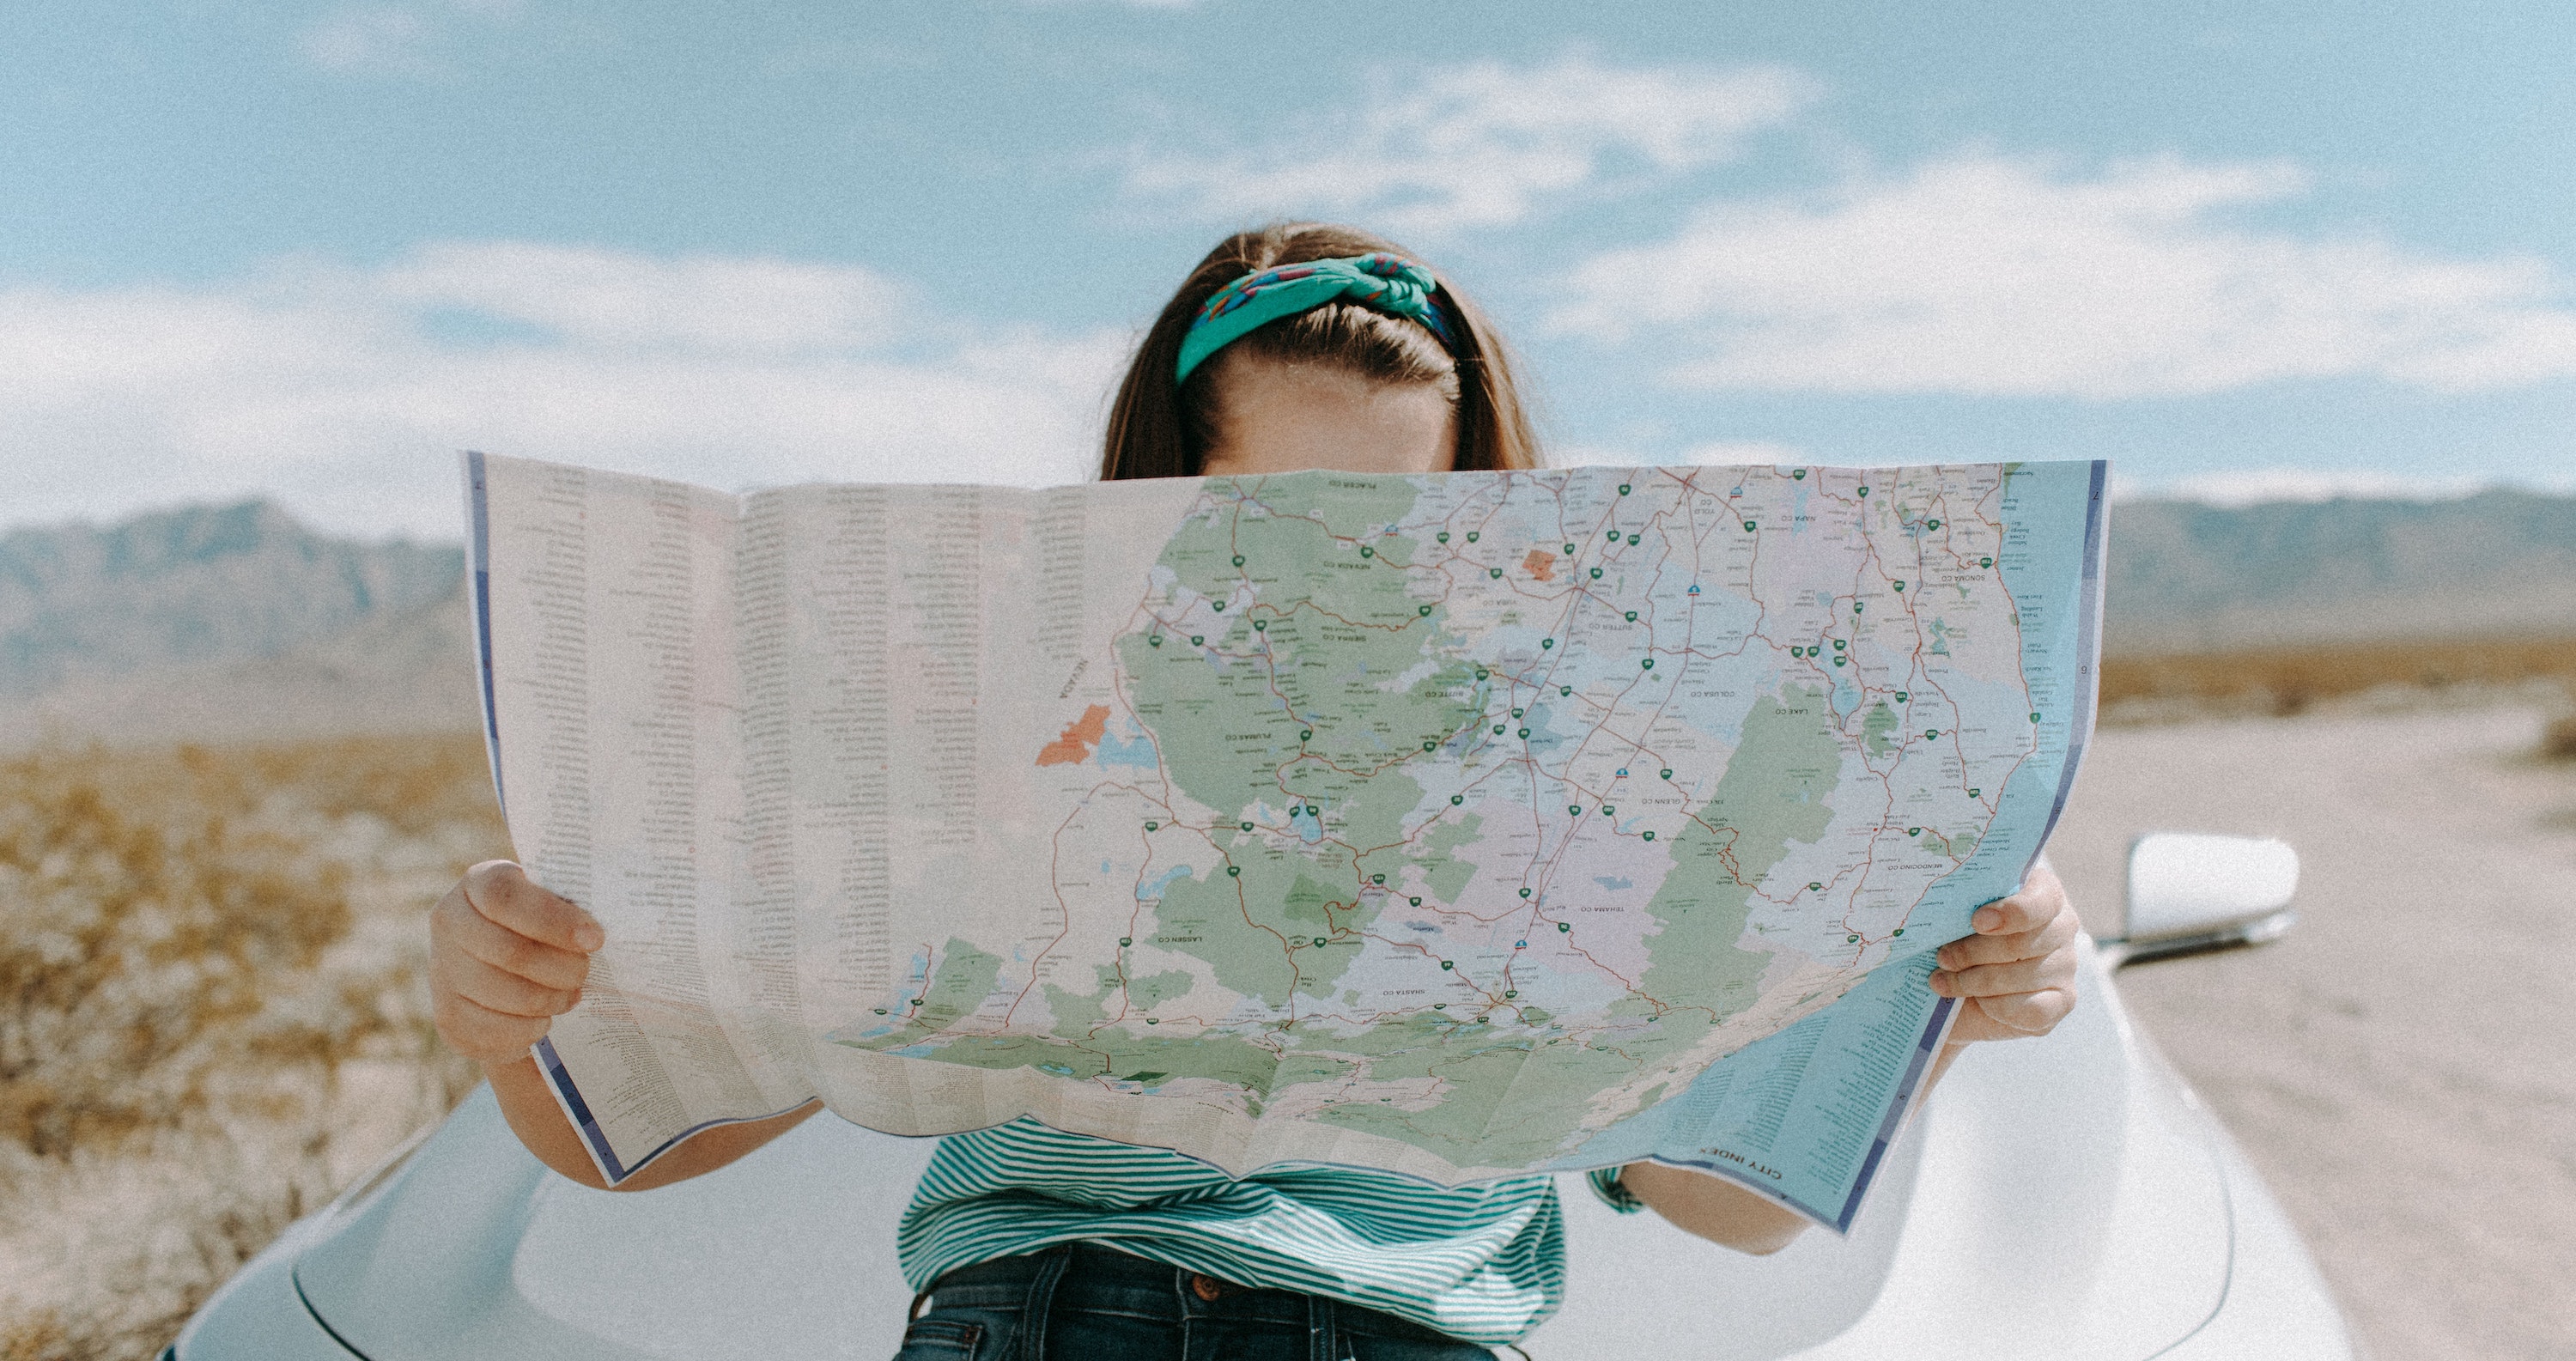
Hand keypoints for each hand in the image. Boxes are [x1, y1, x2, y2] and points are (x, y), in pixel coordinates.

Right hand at [428, 860, 603, 1066]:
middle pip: (509, 951)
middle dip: (560, 968)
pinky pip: (494, 1030)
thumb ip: (570, 904)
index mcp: (479, 883)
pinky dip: (529, 1028)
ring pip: (504, 994)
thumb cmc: (542, 924)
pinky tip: (545, 1019)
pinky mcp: (448, 1016)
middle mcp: (449, 922)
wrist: (502, 966)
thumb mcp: (552, 901)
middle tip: (584, 973)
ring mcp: (442, 970)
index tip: (594, 939)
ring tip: (571, 995)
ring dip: (549, 1000)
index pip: (505, 898)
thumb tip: (596, 934)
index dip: (553, 920)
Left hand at [1928, 860, 2077, 1044]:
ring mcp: (2065, 964)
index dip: (2010, 913)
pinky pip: (2032, 1010)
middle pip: (2020, 944)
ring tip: (1943, 980)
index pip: (2039, 901)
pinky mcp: (2063, 1000)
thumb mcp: (1958, 909)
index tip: (1976, 921)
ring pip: (2019, 978)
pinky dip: (1996, 1007)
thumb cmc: (1958, 933)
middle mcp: (2062, 925)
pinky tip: (1976, 1001)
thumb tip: (1946, 906)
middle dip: (1972, 953)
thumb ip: (1962, 900)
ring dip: (1973, 982)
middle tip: (1942, 957)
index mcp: (2042, 890)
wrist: (1963, 980)